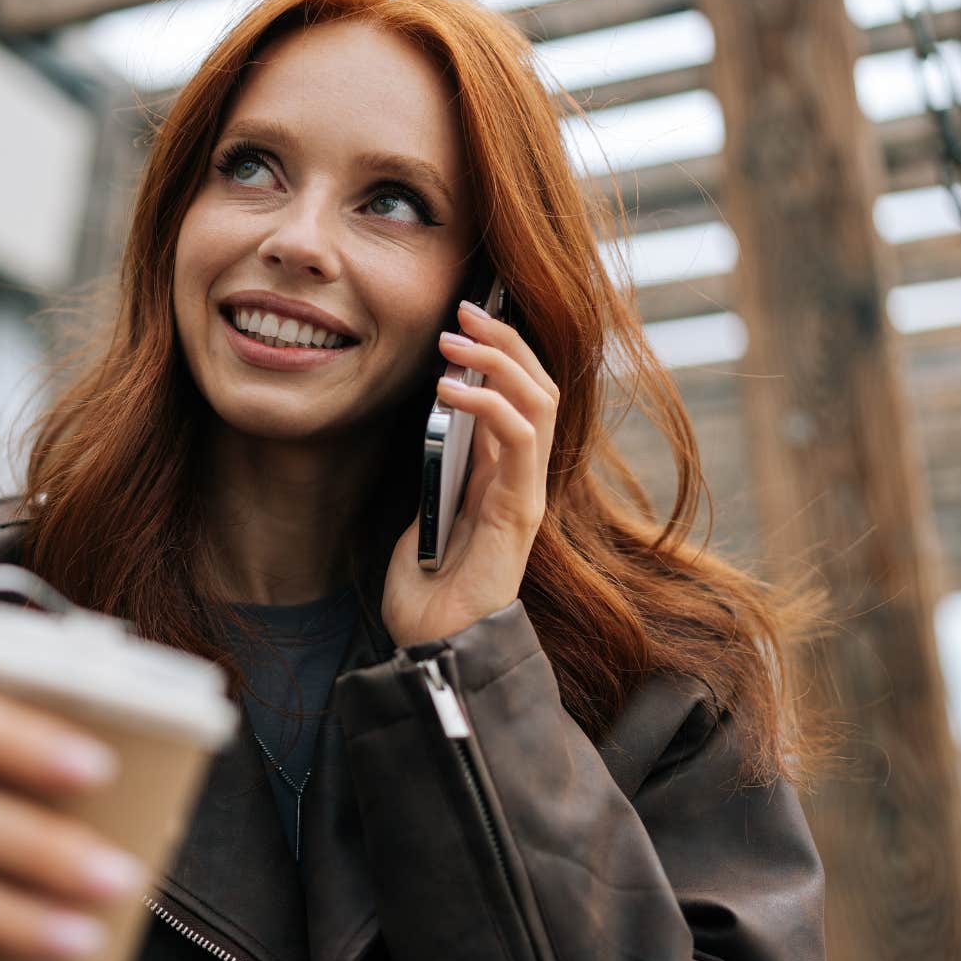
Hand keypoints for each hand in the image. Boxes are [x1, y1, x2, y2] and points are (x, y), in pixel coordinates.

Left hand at [383, 299, 559, 645]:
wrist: (433, 650)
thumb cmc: (424, 596)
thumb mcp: (420, 518)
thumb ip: (436, 476)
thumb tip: (432, 430)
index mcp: (500, 477)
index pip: (519, 397)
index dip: (499, 353)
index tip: (462, 319)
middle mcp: (522, 479)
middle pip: (538, 387)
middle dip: (505, 340)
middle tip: (465, 310)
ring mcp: (526, 493)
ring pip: (540, 401)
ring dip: (500, 359)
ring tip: (456, 338)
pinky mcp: (521, 511)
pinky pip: (520, 439)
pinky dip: (488, 403)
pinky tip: (448, 390)